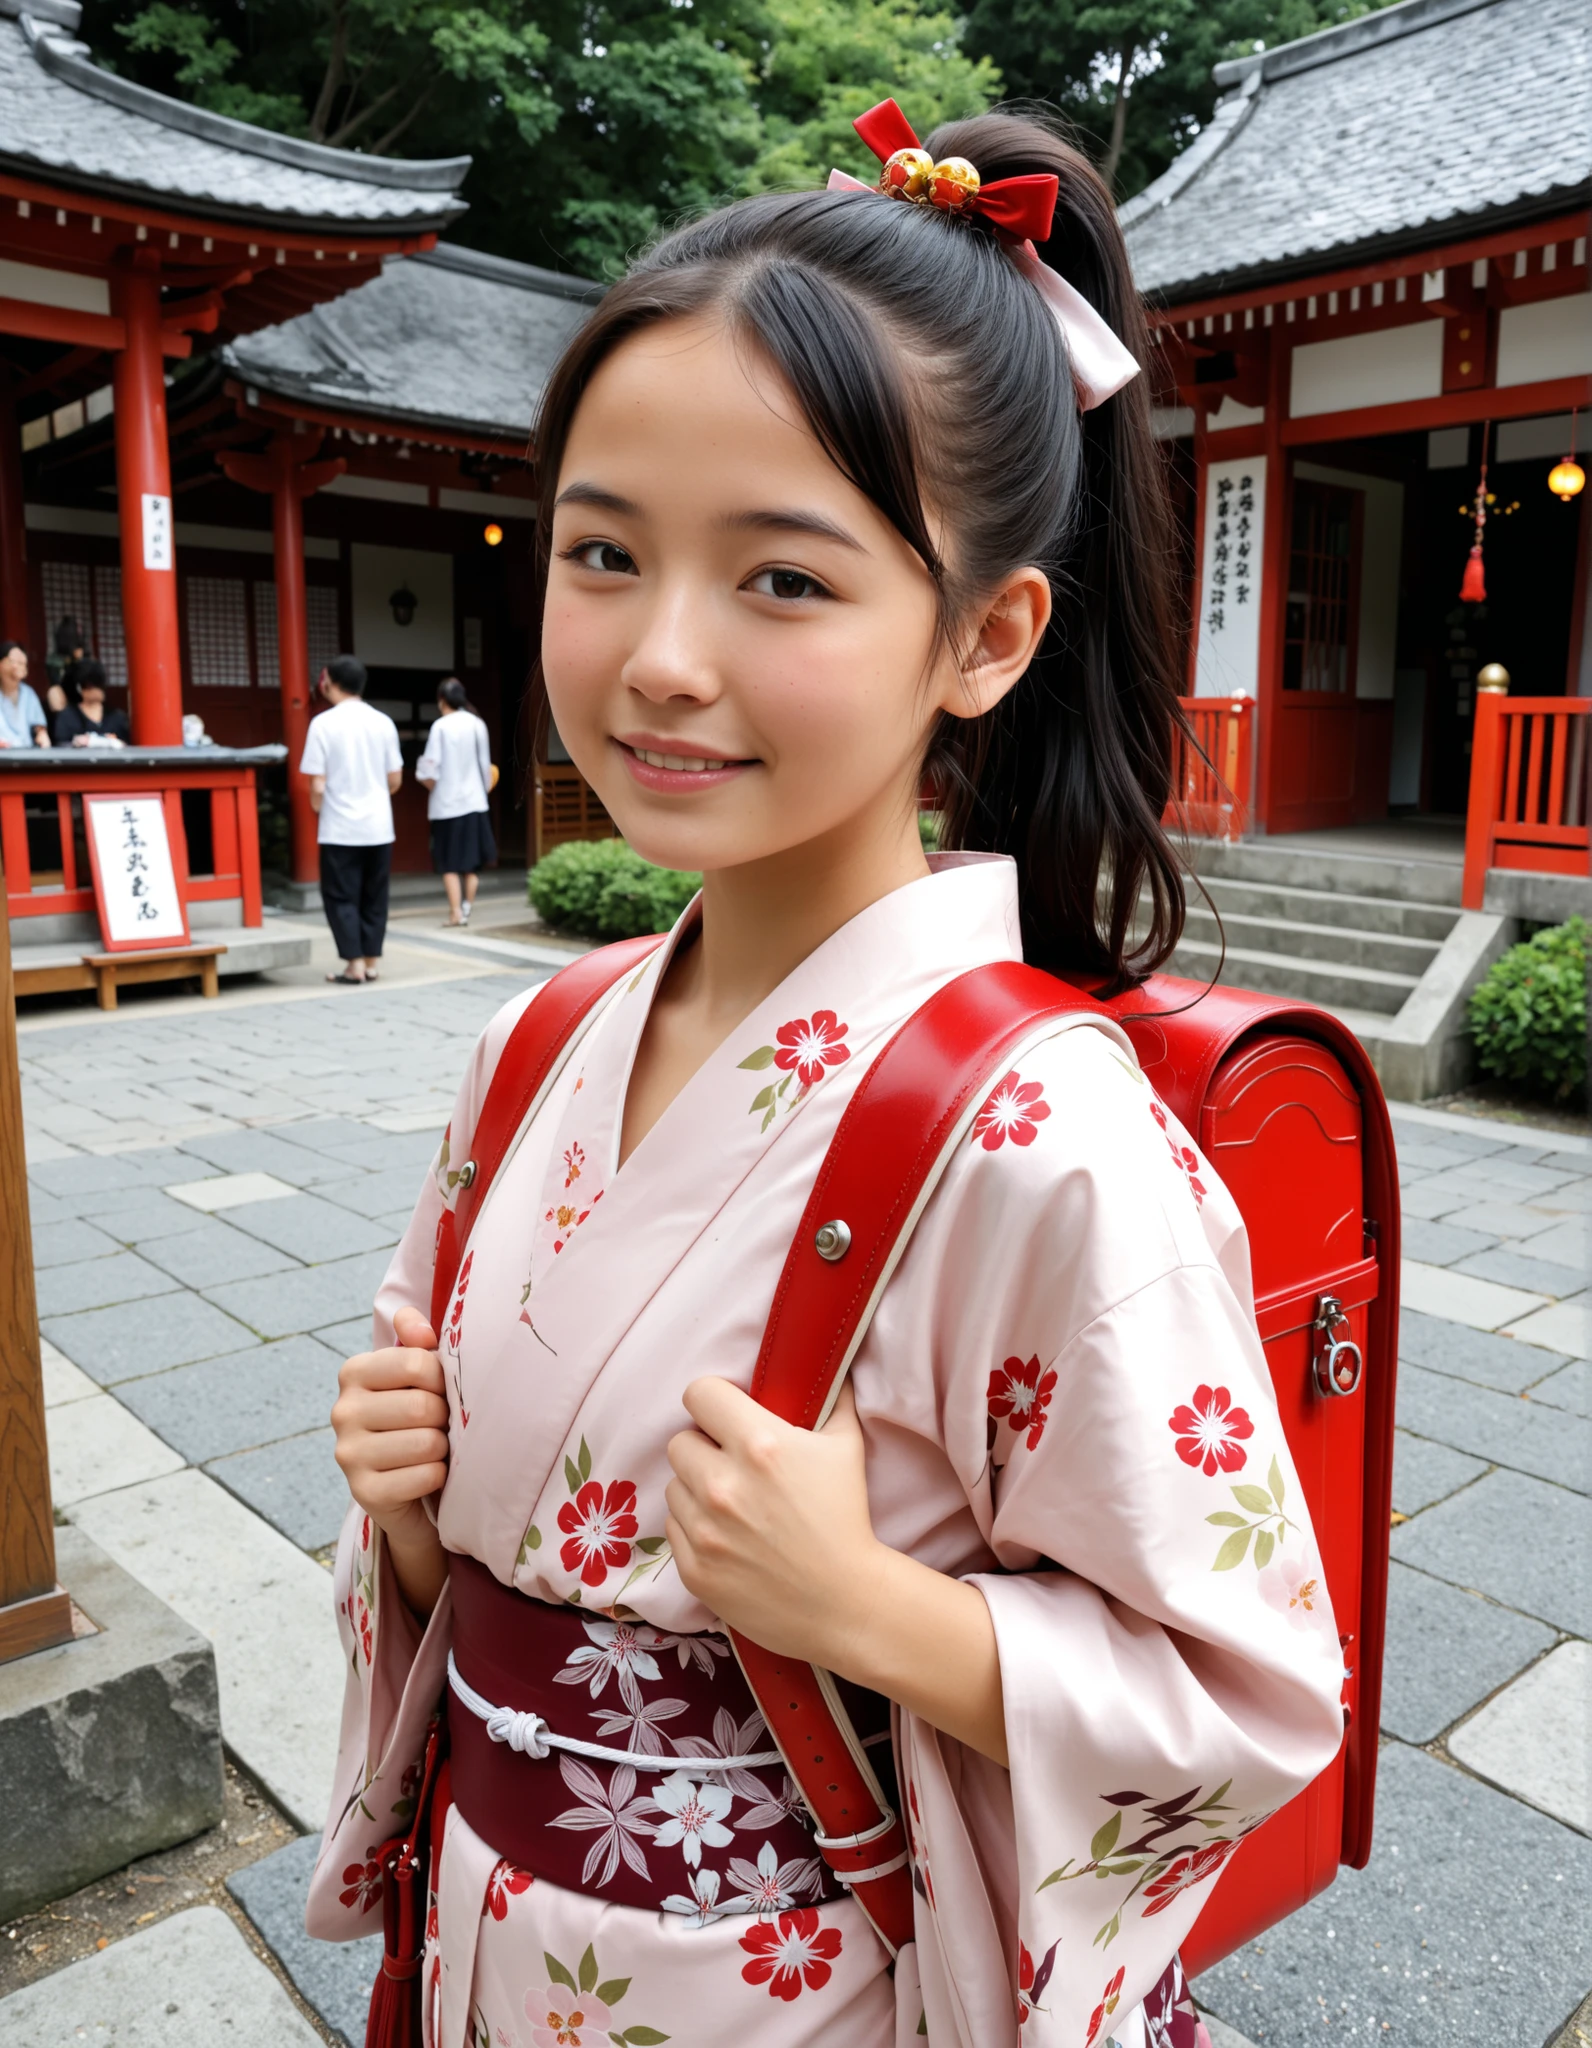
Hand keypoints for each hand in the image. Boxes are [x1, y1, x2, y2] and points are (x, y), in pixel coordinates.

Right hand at [332, 1304, 448, 1614]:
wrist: (404, 1484)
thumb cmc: (415, 1418)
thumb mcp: (417, 1375)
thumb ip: (417, 1342)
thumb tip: (412, 1321)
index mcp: (354, 1372)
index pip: (416, 1363)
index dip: (442, 1380)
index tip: (440, 1391)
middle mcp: (342, 1411)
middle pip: (423, 1406)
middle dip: (445, 1418)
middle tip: (439, 1425)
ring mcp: (348, 1454)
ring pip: (426, 1443)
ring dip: (443, 1448)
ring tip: (433, 1449)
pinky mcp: (364, 1492)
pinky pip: (424, 1477)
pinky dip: (437, 1476)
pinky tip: (428, 1474)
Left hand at [665, 1378, 885, 1670]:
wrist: (845, 1602)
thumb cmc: (845, 1520)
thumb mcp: (845, 1448)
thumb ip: (831, 1400)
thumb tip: (829, 1367)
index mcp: (759, 1444)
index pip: (699, 1394)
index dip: (713, 1402)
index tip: (725, 1416)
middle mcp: (722, 1483)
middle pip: (680, 1442)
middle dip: (704, 1449)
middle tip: (732, 1466)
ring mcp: (704, 1529)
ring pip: (674, 1486)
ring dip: (696, 1490)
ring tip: (732, 1507)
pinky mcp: (693, 1569)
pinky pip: (674, 1528)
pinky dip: (694, 1529)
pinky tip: (728, 1538)